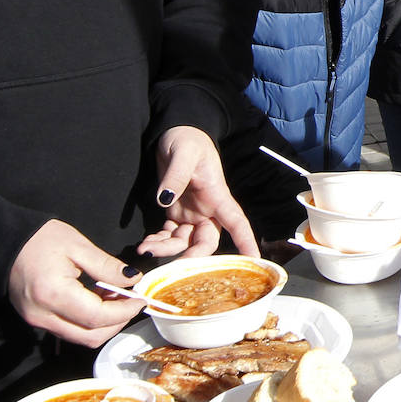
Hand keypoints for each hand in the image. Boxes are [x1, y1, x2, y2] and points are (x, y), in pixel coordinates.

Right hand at [9, 220, 143, 344]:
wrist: (4, 242)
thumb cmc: (39, 239)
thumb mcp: (77, 245)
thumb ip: (107, 266)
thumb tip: (133, 280)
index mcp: (53, 294)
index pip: (98, 317)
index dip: (124, 311)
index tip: (140, 299)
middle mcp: (43, 316)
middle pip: (91, 336)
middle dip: (116, 322)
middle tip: (129, 299)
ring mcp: (37, 321)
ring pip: (81, 338)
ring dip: (103, 323)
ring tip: (112, 297)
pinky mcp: (36, 321)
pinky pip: (69, 331)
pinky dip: (88, 322)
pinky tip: (95, 301)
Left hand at [139, 125, 258, 258]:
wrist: (173, 134)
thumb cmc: (186, 140)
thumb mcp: (183, 153)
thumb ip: (176, 175)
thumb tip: (165, 200)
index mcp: (217, 196)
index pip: (236, 222)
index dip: (246, 242)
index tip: (255, 262)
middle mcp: (207, 211)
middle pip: (206, 242)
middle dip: (192, 257)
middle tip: (172, 267)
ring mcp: (191, 214)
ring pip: (184, 243)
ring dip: (167, 250)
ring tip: (145, 249)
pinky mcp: (175, 214)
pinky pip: (169, 236)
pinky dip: (158, 242)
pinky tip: (146, 244)